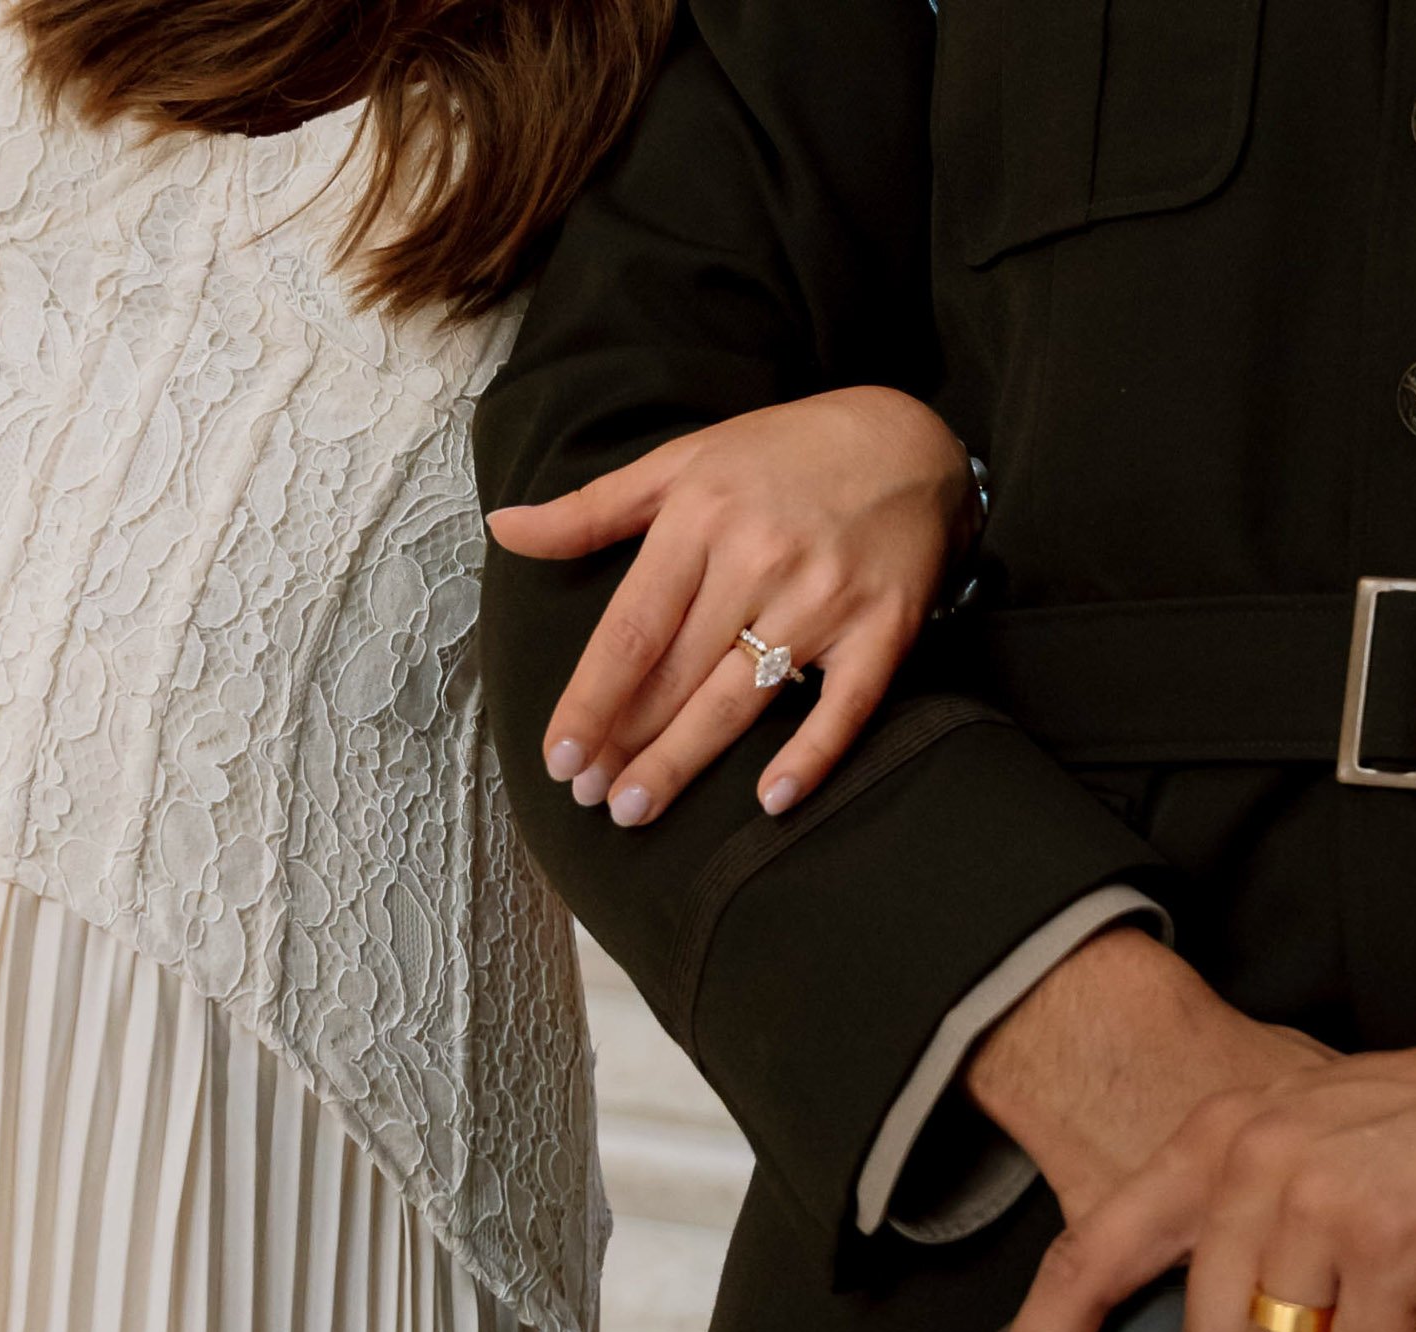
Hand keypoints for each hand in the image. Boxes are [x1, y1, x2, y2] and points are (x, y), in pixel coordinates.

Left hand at [487, 386, 977, 825]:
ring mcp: (825, 597)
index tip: (559, 758)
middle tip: (588, 800)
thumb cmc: (783, 456)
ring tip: (636, 808)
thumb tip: (503, 529)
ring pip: (741, 697)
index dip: (590, 700)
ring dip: (685, 760)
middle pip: (677, 673)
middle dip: (627, 742)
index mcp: (701, 518)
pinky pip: (844, 706)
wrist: (912, 440)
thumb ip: (593, 508)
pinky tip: (771, 801)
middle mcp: (759, 558)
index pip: (630, 629)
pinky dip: (811, 756)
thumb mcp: (683, 462)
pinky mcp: (885, 628)